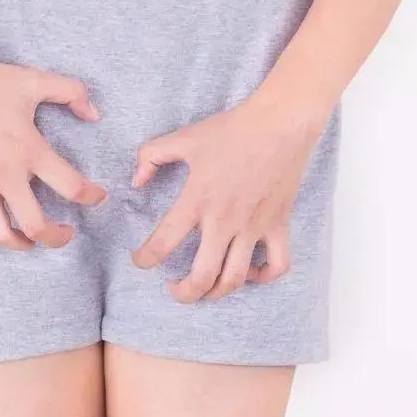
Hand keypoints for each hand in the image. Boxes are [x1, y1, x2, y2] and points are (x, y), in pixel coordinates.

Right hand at [0, 56, 106, 249]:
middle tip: (67, 233)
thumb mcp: (35, 80)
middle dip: (57, 238)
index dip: (92, 197)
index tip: (98, 197)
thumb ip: (71, 92)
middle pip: (35, 226)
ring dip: (20, 244)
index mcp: (30, 151)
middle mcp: (5, 176)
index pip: (71, 187)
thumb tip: (94, 114)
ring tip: (31, 239)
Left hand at [131, 98, 326, 302]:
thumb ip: (150, 157)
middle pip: (201, 276)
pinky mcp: (278, 225)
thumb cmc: (231, 129)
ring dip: (216, 293)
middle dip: (183, 293)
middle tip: (173, 290)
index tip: (140, 261)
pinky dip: (263, 276)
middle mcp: (224, 221)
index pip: (163, 242)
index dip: (145, 258)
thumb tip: (135, 181)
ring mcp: (253, 227)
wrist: (280, 122)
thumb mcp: (183, 138)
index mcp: (197, 201)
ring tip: (205, 289)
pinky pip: (277, 264)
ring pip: (235, 279)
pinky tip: (249, 272)